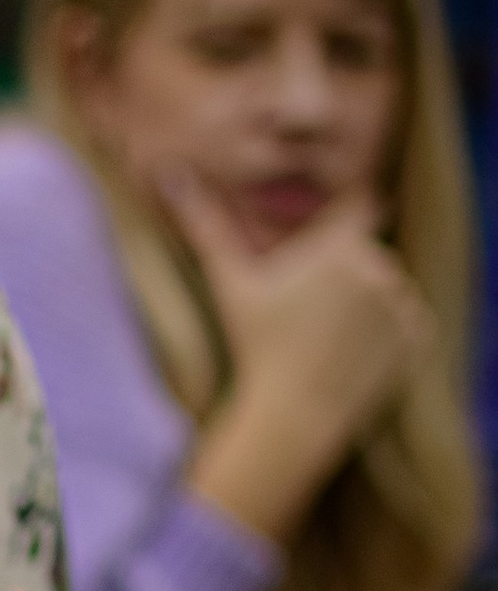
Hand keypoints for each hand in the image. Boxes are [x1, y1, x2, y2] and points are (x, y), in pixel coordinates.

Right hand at [163, 170, 437, 549]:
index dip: (344, 225)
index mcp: (341, 247)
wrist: (291, 417)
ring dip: (366, 307)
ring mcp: (404, 305)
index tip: (323, 254)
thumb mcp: (229, 283)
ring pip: (387, 291)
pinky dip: (385, 338)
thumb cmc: (255, 347)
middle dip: (345, 278)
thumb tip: (171, 173)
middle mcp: (382, 268)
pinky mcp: (418, 339)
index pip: (361, 207)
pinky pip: (406, 325)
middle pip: (368, 258)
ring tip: (325, 340)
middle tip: (308, 318)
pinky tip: (348, 356)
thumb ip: (205, 225)